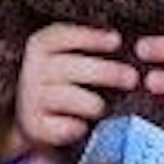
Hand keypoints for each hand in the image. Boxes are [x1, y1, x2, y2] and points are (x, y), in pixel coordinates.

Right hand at [0, 23, 137, 163]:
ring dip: (93, 103)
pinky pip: (65, 126)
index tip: (117, 41)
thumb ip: (89, 48)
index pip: (63, 36)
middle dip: (106, 72)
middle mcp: (31, 70)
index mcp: (39, 46)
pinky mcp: (34, 127)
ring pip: (70, 98)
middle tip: (132, 78)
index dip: (91, 37)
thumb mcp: (68, 56)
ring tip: (103, 107)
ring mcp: (31, 99)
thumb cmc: (62, 80)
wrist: (33, 117)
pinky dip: (77, 127)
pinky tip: (82, 125)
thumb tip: (122, 43)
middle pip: (71, 67)